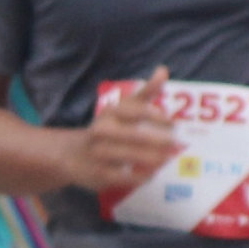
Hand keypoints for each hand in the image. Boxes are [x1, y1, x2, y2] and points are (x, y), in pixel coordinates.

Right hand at [68, 66, 179, 191]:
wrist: (71, 155)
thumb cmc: (106, 129)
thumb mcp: (122, 108)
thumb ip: (145, 92)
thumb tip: (163, 70)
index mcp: (110, 112)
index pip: (136, 111)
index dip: (157, 117)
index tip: (172, 123)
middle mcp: (103, 131)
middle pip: (136, 136)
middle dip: (160, 141)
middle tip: (178, 144)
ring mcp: (100, 154)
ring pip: (133, 157)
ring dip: (156, 159)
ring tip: (169, 158)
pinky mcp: (101, 174)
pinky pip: (128, 177)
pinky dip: (143, 175)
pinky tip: (153, 172)